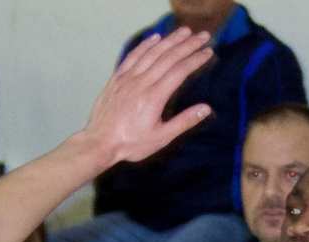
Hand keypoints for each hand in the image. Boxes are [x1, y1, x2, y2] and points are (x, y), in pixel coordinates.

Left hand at [78, 29, 215, 169]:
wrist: (100, 143)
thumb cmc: (131, 144)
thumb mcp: (161, 138)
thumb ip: (184, 122)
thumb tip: (206, 109)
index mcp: (154, 97)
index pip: (180, 71)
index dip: (195, 59)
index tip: (208, 51)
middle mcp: (141, 83)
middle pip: (168, 57)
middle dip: (188, 44)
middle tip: (203, 35)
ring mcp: (128, 78)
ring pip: (152, 53)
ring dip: (170, 40)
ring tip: (185, 31)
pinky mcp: (117, 78)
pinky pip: (133, 56)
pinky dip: (145, 45)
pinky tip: (155, 38)